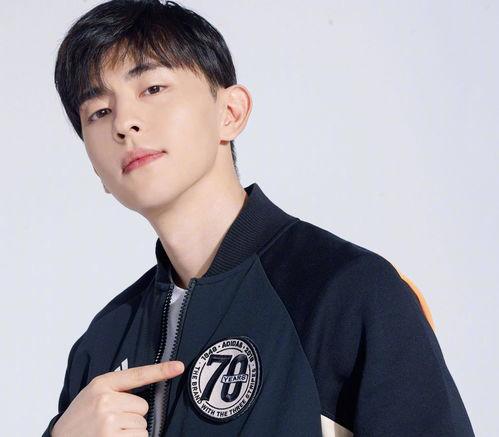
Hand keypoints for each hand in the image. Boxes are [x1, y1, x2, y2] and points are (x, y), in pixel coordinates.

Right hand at [51, 360, 184, 436]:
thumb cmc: (79, 419)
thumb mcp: (93, 395)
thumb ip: (116, 390)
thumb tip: (143, 396)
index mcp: (102, 384)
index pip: (137, 375)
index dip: (161, 370)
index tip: (179, 366)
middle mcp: (106, 400)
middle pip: (143, 407)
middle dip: (131, 416)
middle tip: (110, 422)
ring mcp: (108, 421)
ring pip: (142, 425)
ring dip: (130, 432)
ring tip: (108, 433)